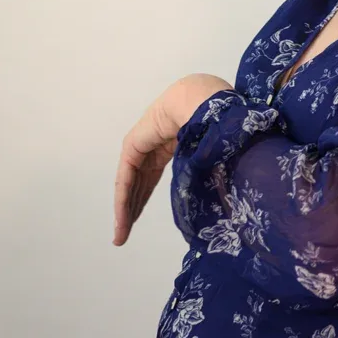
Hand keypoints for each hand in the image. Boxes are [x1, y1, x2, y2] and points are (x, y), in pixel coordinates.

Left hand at [112, 73, 232, 245]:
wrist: (200, 100)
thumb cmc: (211, 120)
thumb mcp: (206, 151)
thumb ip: (203, 168)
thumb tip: (217, 191)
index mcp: (167, 144)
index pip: (151, 177)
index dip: (144, 199)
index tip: (138, 222)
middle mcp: (150, 147)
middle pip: (138, 184)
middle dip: (132, 210)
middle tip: (124, 236)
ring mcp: (139, 146)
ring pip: (130, 185)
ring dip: (125, 211)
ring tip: (120, 236)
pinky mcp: (133, 146)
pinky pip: (127, 178)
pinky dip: (123, 199)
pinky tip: (122, 219)